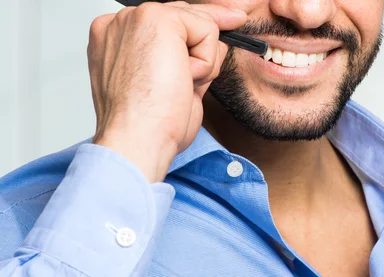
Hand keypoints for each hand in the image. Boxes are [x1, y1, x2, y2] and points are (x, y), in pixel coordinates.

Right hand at [87, 1, 246, 181]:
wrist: (138, 138)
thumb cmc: (149, 124)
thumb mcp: (171, 84)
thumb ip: (186, 57)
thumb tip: (218, 42)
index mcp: (115, 39)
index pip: (168, 23)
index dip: (197, 31)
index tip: (229, 21)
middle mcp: (121, 23)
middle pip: (186, 16)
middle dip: (205, 44)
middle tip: (202, 70)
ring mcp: (137, 17)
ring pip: (200, 25)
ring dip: (202, 61)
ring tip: (176, 86)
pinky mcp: (159, 18)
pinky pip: (209, 31)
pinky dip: (206, 62)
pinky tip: (182, 79)